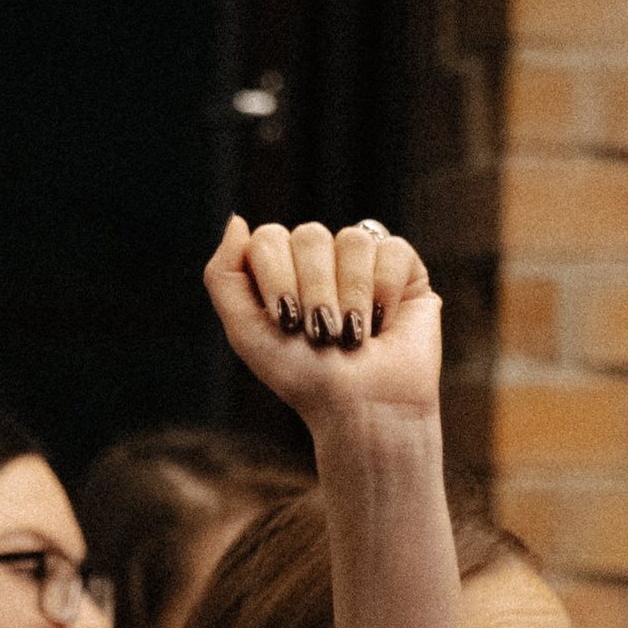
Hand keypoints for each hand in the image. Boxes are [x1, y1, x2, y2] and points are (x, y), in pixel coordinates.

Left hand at [204, 218, 441, 432]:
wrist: (362, 408)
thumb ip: (223, 275)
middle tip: (321, 335)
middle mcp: (321, 259)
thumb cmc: (304, 377)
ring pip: (352, 240)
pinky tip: (383, 323)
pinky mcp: (404, 269)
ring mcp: (362, 261)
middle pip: (310, 235)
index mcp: (281, 270)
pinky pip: (391, 249)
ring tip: (354, 336)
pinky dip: (384, 292)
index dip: (277, 279)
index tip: (286, 323)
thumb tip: (238, 219)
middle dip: (314, 292)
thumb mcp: (246, 332)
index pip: (269, 238)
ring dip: (350, 298)